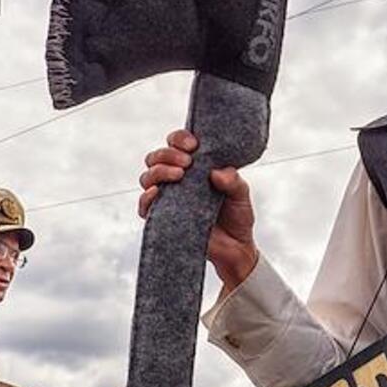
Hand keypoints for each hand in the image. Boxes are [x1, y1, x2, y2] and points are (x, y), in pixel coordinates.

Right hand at [138, 129, 259, 291]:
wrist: (236, 247)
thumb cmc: (237, 216)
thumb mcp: (241, 194)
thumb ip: (233, 181)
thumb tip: (216, 172)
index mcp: (194, 167)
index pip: (176, 144)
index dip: (179, 139)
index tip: (194, 145)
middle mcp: (177, 180)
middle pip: (156, 158)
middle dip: (167, 154)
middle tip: (187, 162)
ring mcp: (168, 198)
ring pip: (147, 177)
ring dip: (159, 171)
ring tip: (179, 174)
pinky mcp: (163, 218)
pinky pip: (144, 207)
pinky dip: (146, 197)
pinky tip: (156, 192)